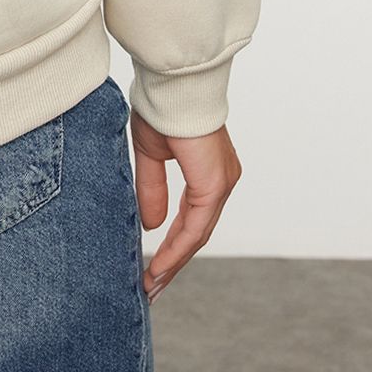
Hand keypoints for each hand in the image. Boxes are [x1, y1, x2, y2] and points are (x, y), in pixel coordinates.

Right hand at [130, 109, 242, 299]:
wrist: (172, 84)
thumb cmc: (161, 107)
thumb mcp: (151, 155)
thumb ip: (152, 189)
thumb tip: (153, 225)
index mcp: (207, 172)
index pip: (191, 218)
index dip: (173, 244)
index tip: (153, 267)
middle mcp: (220, 181)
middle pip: (196, 232)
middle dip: (173, 261)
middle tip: (152, 287)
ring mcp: (220, 184)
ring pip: (198, 234)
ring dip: (174, 261)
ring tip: (152, 285)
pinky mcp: (214, 185)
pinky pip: (196, 226)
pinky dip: (177, 248)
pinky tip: (160, 265)